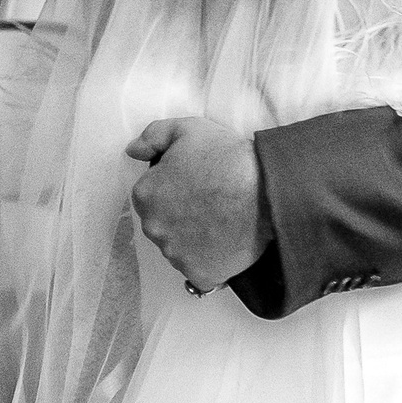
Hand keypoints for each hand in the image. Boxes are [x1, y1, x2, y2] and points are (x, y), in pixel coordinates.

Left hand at [125, 117, 270, 292]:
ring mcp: (176, 254)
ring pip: (178, 248)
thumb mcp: (187, 129)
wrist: (268, 190)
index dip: (174, 188)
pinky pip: (198, 271)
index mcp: (145, 195)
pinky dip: (209, 262)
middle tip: (210, 202)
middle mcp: (153, 228)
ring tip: (221, 222)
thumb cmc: (228, 158)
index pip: (151, 196)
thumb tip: (133, 150)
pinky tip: (224, 245)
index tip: (196, 183)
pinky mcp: (200, 274)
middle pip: (162, 224)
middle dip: (180, 215)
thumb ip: (152, 136)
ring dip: (193, 239)